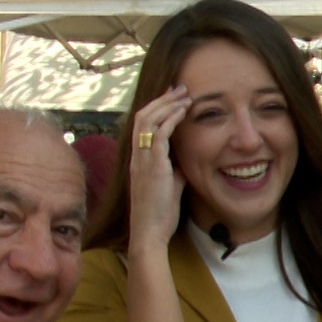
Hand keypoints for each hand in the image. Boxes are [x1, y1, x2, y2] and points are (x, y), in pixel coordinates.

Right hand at [128, 86, 190, 249]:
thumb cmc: (158, 215)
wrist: (149, 233)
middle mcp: (137, 157)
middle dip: (162, 99)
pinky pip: (159, 134)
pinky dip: (171, 119)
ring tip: (184, 94)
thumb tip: (183, 163)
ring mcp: (142, 160)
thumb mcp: (169, 187)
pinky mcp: (152, 166)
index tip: (172, 98)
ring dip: (166, 104)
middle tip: (179, 88)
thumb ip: (174, 171)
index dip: (156, 108)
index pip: (142, 125)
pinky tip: (183, 111)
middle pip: (143, 116)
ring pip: (148, 120)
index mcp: (138, 160)